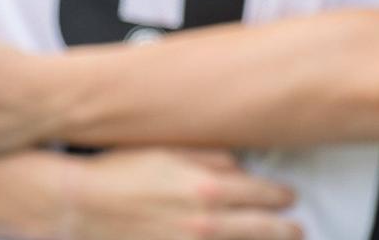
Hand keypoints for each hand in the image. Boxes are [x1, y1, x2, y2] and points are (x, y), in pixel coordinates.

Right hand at [60, 149, 298, 239]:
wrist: (82, 203)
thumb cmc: (119, 171)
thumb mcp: (166, 150)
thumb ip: (208, 157)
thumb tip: (239, 166)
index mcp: (208, 187)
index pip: (263, 194)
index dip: (280, 196)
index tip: (286, 197)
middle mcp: (208, 221)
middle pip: (265, 229)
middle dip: (286, 229)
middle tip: (296, 229)